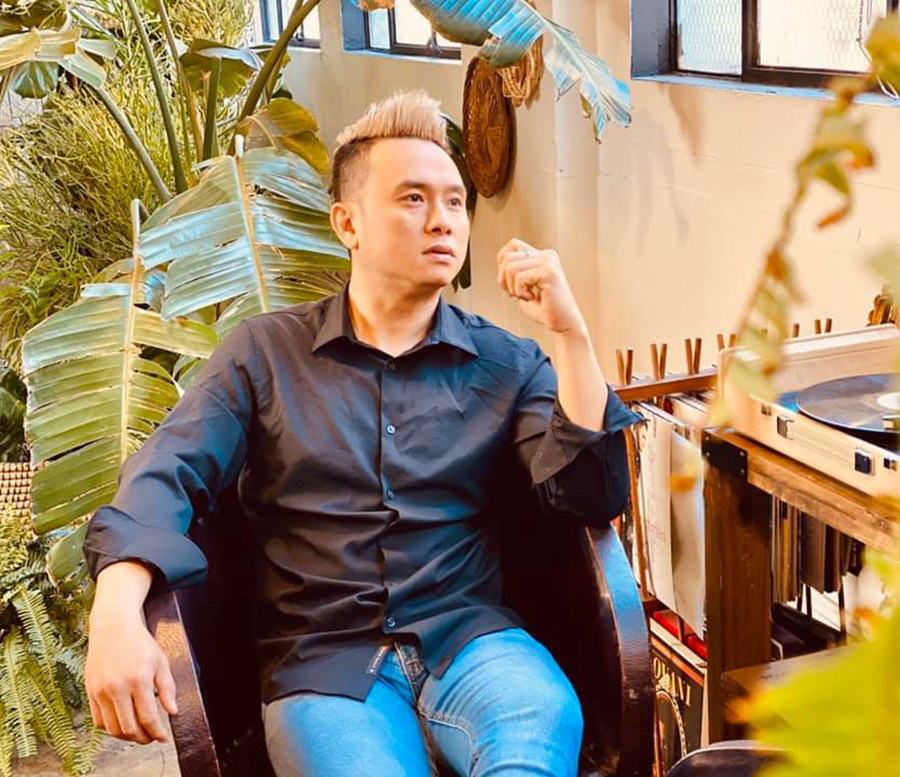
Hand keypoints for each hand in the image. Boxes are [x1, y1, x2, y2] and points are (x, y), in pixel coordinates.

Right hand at [85, 609, 177, 743]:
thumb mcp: (161, 661)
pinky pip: (98, 721)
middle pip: (129, 728)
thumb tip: (173, 712)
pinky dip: (111, 728)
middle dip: (142, 739)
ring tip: (138, 733)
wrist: (113, 627)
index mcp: (138, 680)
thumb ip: (168, 688)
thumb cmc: (140, 643)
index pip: (148, 718)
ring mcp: (101, 691)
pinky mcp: (90, 692)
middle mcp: (117, 688)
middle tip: (151, 738)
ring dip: (126, 736)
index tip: (163, 737)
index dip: (157, 732)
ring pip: (112, 729)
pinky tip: (122, 723)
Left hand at [495, 238, 587, 336]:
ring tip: (525, 296)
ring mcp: (549, 262)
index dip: (503, 264)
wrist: (563, 324)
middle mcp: (547, 255)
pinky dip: (520, 292)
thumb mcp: (524, 286)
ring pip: (510, 267)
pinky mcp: (549, 273)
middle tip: (516, 294)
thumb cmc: (543, 308)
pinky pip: (519, 278)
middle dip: (504, 279)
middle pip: (508, 257)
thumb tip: (500, 262)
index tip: (512, 283)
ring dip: (512, 287)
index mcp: (542, 255)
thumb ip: (514, 271)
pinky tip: (532, 297)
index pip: (512, 245)